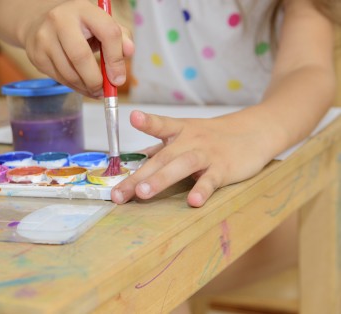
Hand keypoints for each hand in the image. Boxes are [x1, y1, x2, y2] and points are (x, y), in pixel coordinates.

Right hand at [23, 0, 133, 97]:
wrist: (38, 22)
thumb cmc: (78, 25)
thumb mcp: (100, 23)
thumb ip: (120, 37)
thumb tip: (129, 52)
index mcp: (83, 9)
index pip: (108, 33)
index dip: (116, 59)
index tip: (119, 78)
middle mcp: (60, 20)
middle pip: (81, 57)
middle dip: (96, 80)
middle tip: (104, 90)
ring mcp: (45, 38)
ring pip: (69, 73)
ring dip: (86, 87)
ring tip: (95, 90)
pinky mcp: (37, 55)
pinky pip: (60, 79)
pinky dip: (75, 87)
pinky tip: (82, 86)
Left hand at [111, 110, 279, 206]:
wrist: (255, 131)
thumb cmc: (213, 137)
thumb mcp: (188, 135)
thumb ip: (164, 147)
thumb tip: (138, 158)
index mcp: (180, 131)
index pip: (161, 125)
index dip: (147, 121)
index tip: (133, 117)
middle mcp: (190, 141)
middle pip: (162, 158)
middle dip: (139, 176)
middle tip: (119, 194)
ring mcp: (207, 154)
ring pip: (182, 166)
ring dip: (161, 180)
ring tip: (143, 194)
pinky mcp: (224, 168)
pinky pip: (211, 180)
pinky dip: (202, 190)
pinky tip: (193, 202)